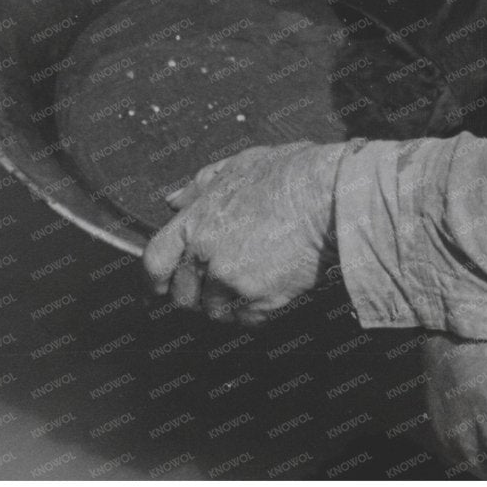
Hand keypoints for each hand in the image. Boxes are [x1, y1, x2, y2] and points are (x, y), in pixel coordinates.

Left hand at [142, 142, 347, 325]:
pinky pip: (247, 320)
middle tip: (220, 284)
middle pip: (183, 295)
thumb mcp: (239, 165)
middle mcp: (205, 254)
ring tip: (253, 283)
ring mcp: (230, 279)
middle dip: (197, 294)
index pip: (155, 262)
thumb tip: (175, 200)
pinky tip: (272, 290)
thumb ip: (201, 185)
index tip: (161, 286)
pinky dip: (257, 312)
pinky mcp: (258, 299)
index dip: (156, 278)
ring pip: (215, 311)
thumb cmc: (291, 173)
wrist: (330, 196)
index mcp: (195, 222)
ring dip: (229, 304)